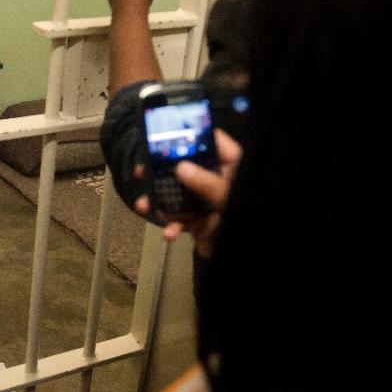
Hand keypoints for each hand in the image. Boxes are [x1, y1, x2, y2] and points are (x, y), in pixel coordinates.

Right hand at [134, 129, 241, 257]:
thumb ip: (207, 183)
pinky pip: (178, 220)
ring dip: (156, 202)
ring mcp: (203, 201)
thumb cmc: (250, 219)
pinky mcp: (197, 222)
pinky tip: (169, 234)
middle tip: (141, 169)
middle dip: (161, 170)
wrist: (248, 258)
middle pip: (185, 167)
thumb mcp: (229, 197)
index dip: (193, 134)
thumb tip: (181, 167)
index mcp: (230, 168)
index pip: (213, 142)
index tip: (169, 133)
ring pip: (175, 195)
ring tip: (143, 205)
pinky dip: (170, 227)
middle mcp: (215, 180)